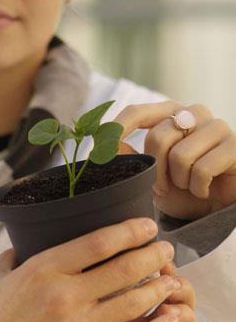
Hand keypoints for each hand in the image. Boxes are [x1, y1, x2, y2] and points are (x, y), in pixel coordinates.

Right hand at [0, 218, 181, 321]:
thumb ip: (11, 257)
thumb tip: (24, 243)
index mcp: (42, 269)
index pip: (98, 242)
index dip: (129, 231)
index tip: (147, 225)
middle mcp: (64, 294)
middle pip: (123, 268)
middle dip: (152, 255)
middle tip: (167, 249)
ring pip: (132, 302)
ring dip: (159, 288)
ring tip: (174, 280)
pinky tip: (169, 319)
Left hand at [115, 100, 235, 219]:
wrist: (215, 209)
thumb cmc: (181, 188)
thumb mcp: (149, 175)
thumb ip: (130, 157)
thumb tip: (106, 144)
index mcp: (170, 113)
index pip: (137, 112)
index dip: (117, 130)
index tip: (98, 152)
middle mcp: (194, 113)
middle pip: (158, 138)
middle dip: (155, 172)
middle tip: (161, 188)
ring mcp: (217, 126)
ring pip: (181, 156)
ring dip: (179, 182)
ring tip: (188, 187)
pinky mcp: (235, 146)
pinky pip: (203, 169)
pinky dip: (198, 188)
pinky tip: (205, 190)